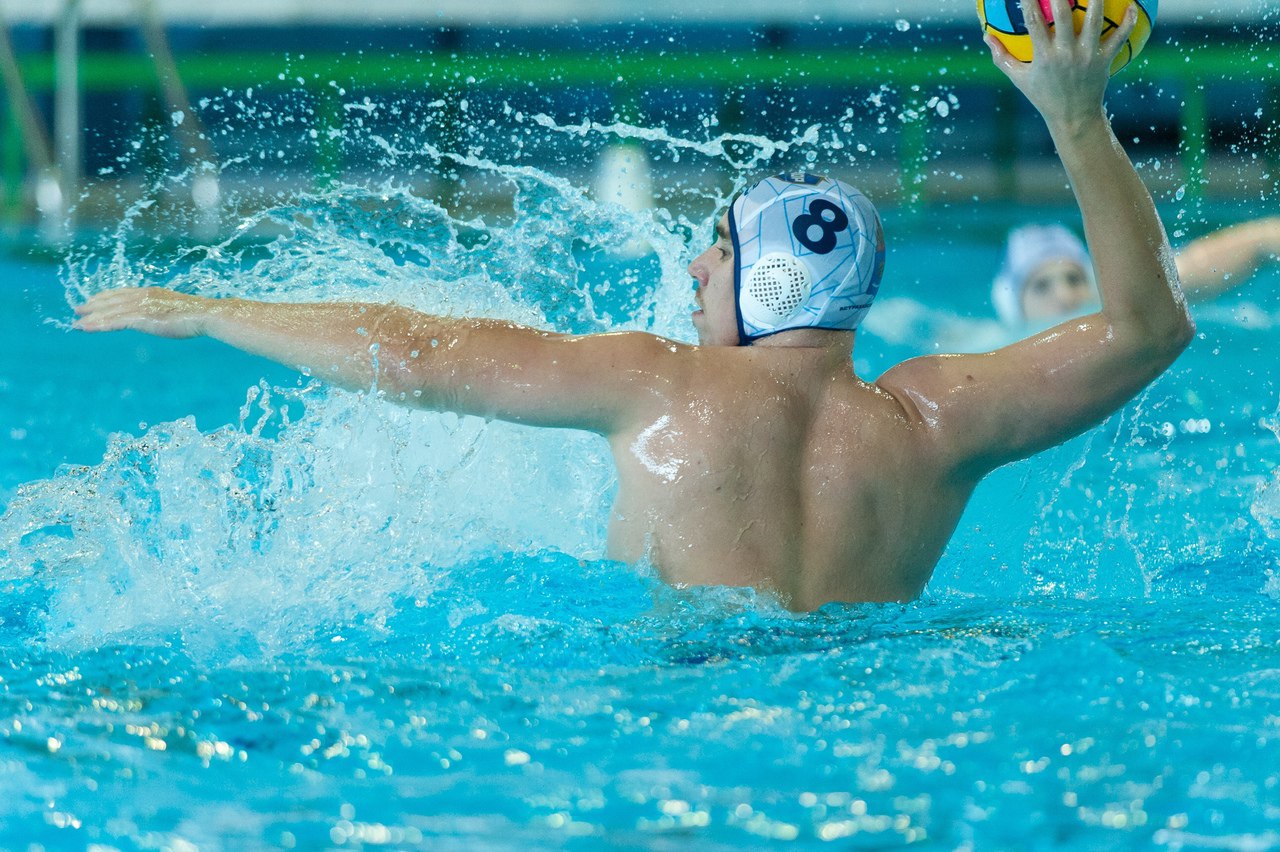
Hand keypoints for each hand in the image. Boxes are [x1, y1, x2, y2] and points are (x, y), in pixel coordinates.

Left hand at [73, 287, 211, 338]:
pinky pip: (112, 322)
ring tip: (76, 323)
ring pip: (109, 312)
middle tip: (78, 310)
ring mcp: (140, 307)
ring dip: (91, 317)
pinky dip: (97, 325)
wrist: (205, 315)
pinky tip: (85, 328)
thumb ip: (167, 312)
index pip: (123, 293)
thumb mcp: (179, 311)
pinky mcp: (140, 318)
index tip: (95, 300)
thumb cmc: (199, 315)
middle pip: (111, 300)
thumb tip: (169, 317)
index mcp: (151, 293)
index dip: (106, 297)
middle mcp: (142, 296)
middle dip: (94, 305)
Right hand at [984, 0, 1137, 131]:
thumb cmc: (1043, 96)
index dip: (1029, 2)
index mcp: (1044, 57)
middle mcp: (1066, 54)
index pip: (1034, 22)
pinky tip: (1132, 5)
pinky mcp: (1105, 60)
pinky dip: (1128, 21)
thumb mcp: (1019, 79)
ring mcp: (1088, 56)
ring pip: (1095, 20)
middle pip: (1064, 16)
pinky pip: (1120, 36)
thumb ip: (1002, 57)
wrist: (1073, 118)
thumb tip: (986, 36)